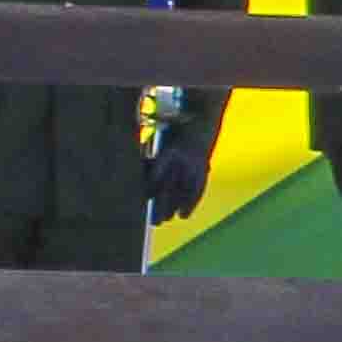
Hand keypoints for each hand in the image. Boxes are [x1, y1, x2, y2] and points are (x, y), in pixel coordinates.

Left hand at [142, 102, 213, 227]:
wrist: (202, 120)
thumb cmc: (175, 130)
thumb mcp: (161, 140)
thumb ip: (152, 159)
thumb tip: (138, 176)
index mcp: (170, 153)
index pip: (157, 177)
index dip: (149, 190)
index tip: (142, 200)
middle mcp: (184, 162)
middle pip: (170, 189)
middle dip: (161, 206)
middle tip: (154, 222)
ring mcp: (195, 167)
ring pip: (183, 194)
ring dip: (173, 208)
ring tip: (165, 220)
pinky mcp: (204, 170)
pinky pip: (197, 191)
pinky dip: (190, 204)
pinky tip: (183, 216)